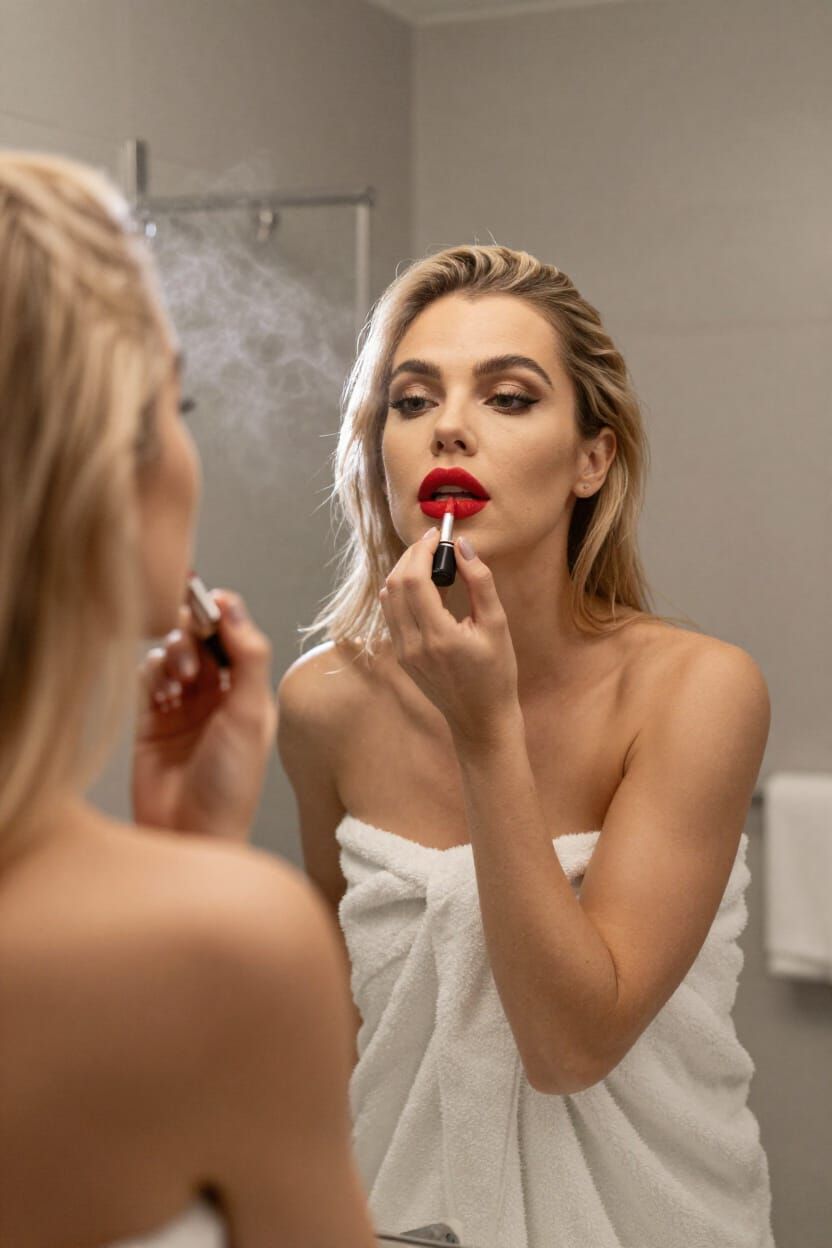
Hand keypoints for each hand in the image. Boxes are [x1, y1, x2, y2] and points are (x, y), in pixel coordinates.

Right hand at [133, 589, 275, 839]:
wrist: (190, 834)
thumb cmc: (230, 785)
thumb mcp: (249, 716)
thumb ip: (246, 658)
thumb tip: (234, 606)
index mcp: (249, 691)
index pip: (235, 634)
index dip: (222, 613)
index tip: (210, 601)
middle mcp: (217, 694)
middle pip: (201, 637)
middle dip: (194, 631)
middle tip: (190, 634)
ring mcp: (183, 705)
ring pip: (173, 652)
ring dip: (175, 653)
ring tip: (180, 679)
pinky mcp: (151, 718)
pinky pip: (148, 676)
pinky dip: (152, 673)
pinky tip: (161, 693)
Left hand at [379, 528, 519, 745]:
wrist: (481, 718)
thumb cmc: (496, 673)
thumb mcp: (497, 625)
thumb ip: (480, 582)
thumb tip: (463, 546)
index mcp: (439, 637)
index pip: (414, 579)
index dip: (422, 550)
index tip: (438, 536)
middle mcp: (413, 645)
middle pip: (395, 584)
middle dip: (411, 556)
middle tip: (432, 543)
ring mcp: (403, 652)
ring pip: (388, 598)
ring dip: (403, 572)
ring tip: (428, 560)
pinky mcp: (401, 656)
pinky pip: (391, 614)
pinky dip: (401, 592)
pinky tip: (423, 586)